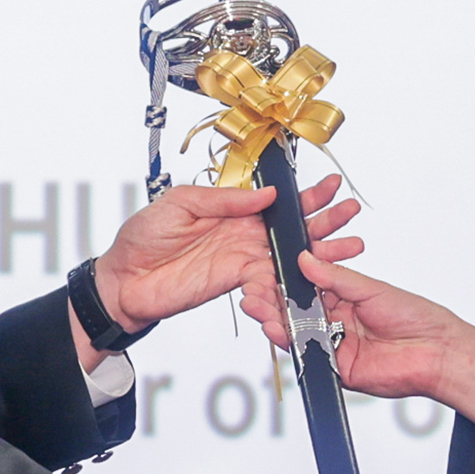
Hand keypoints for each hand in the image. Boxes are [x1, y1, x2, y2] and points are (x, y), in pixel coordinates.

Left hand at [89, 176, 366, 355]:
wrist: (124, 281)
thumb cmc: (142, 238)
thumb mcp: (180, 203)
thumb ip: (224, 199)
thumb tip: (266, 194)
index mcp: (232, 210)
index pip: (277, 200)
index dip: (305, 195)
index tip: (330, 188)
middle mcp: (244, 235)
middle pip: (294, 228)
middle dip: (325, 220)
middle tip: (350, 213)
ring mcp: (244, 261)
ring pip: (292, 256)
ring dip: (321, 253)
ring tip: (350, 247)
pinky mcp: (239, 285)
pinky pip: (273, 285)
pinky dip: (294, 284)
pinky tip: (317, 281)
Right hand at [244, 252, 474, 421]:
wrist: (439, 351)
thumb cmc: (416, 316)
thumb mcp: (372, 289)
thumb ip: (337, 278)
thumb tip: (305, 260)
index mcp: (345, 298)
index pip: (306, 288)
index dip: (286, 282)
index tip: (266, 271)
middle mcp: (336, 321)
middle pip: (296, 312)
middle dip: (272, 303)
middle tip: (253, 292)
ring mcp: (335, 345)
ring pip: (297, 334)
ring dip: (275, 322)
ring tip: (258, 309)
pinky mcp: (337, 368)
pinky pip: (309, 356)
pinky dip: (292, 344)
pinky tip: (279, 330)